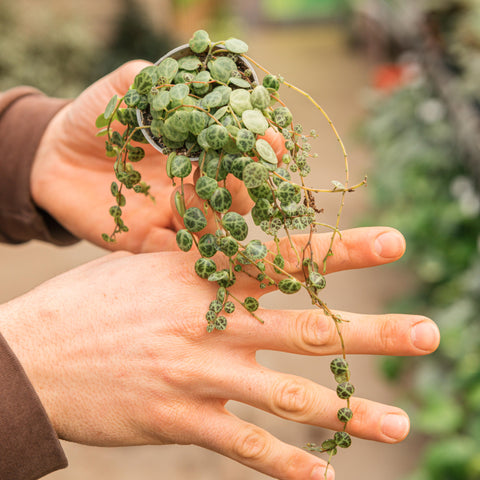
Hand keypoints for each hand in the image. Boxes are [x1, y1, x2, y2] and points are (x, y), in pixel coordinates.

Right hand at [0, 227, 439, 479]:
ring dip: (346, 412)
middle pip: (303, 328)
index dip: (341, 250)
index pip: (285, 258)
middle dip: (370, 333)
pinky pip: (243, 446)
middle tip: (429, 333)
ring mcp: (194, 373)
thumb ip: (199, 258)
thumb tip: (242, 240)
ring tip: (399, 426)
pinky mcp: (176, 419)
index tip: (394, 242)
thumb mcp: (146, 264)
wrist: (33, 354)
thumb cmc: (93, 303)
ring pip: (285, 395)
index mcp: (200, 275)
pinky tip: (323, 478)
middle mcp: (206, 321)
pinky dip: (286, 464)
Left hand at [30, 61, 285, 252]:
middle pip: (237, 197)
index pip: (241, 154)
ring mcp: (174, 216)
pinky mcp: (149, 241)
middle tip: (230, 173)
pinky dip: (184, 251)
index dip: (260, 148)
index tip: (273, 142)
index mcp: (197, 151)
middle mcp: (194, 185)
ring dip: (212, 216)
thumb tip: (186, 76)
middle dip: (241, 187)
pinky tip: (180, 237)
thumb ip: (152, 80)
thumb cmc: (95, 120)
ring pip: (213, 228)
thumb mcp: (122, 91)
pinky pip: (175, 253)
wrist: (53, 157)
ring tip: (188, 195)